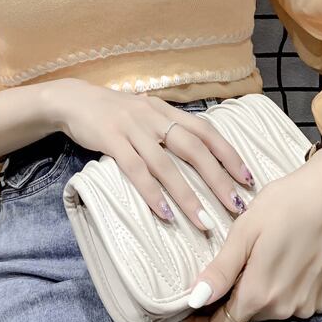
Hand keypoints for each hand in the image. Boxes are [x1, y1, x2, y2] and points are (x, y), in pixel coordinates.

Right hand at [46, 78, 253, 230]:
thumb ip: (168, 126)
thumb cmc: (113, 111)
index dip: (229, 154)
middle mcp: (154, 117)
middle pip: (194, 148)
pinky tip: (165, 215)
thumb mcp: (146, 112)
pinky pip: (135, 169)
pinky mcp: (111, 140)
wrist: (74, 100)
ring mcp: (132, 128)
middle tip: (236, 206)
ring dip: (188, 195)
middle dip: (218, 178)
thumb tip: (199, 151)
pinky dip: (152, 193)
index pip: (206, 130)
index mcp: (167, 110)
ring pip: (166, 164)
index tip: (248, 179)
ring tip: (204, 221)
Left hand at [181, 147, 321, 321]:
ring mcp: (306, 305)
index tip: (189, 306)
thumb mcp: (245, 231)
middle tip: (223, 267)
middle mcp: (285, 309)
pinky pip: (289, 303)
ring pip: (267, 311)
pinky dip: (278, 290)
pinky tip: (278, 261)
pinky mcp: (321, 298)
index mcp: (260, 294)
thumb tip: (194, 300)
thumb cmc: (286, 204)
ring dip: (254, 294)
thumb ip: (221, 271)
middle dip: (228, 301)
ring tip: (254, 257)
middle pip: (244, 318)